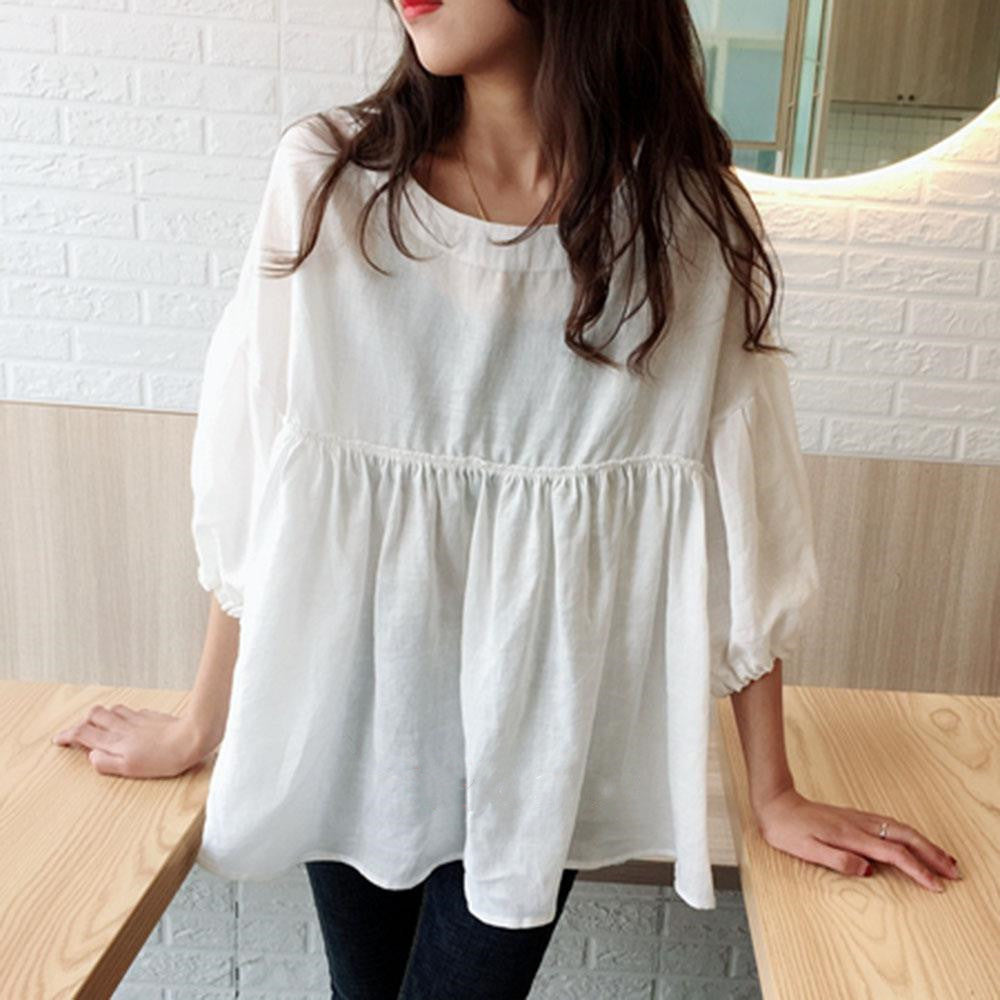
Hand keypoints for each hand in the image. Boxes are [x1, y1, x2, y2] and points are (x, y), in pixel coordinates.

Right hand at [51, 703, 214, 778]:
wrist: (192, 737)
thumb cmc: (164, 758)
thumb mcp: (130, 769)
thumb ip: (107, 763)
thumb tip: (91, 756)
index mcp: (115, 741)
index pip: (83, 733)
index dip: (68, 735)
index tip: (59, 739)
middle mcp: (123, 726)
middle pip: (93, 714)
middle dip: (82, 721)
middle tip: (79, 732)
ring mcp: (138, 718)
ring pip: (111, 710)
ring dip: (101, 716)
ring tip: (100, 725)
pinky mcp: (151, 715)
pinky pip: (130, 711)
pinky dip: (121, 715)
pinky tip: (127, 722)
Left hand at [753, 786, 961, 891]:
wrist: (774, 802)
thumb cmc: (786, 829)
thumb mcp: (806, 849)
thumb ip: (837, 860)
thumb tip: (868, 869)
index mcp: (850, 836)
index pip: (893, 854)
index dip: (917, 870)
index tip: (936, 885)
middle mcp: (858, 824)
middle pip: (905, 837)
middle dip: (932, 854)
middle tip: (954, 872)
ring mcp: (858, 818)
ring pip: (900, 828)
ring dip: (925, 843)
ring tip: (944, 858)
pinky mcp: (854, 817)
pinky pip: (890, 824)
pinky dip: (910, 834)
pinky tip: (915, 840)